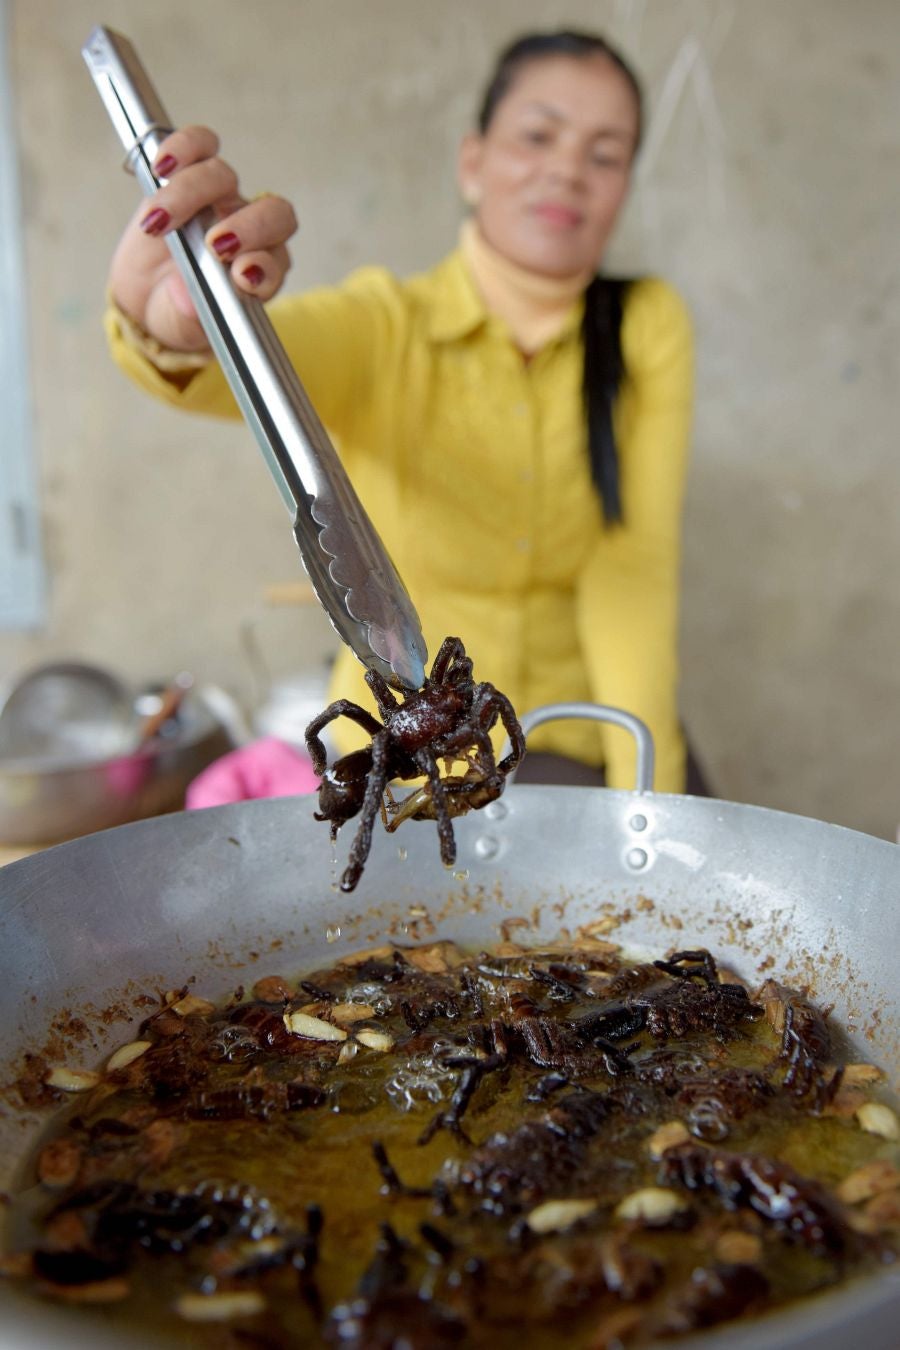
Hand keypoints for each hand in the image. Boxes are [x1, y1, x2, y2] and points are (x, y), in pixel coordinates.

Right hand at [108, 125, 297, 353]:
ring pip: (224, 178)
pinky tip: (162, 166)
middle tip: (214, 246)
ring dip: (191, 194)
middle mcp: (250, 231)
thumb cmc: (178, 312)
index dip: (265, 266)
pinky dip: (183, 148)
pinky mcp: (190, 173)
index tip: (242, 277)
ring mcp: (222, 200)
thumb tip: (186, 300)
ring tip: (159, 221)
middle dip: (247, 226)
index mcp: (262, 272)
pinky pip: (199, 146)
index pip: (278, 259)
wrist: (149, 296)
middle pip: (271, 213)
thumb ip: (190, 316)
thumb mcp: (183, 326)